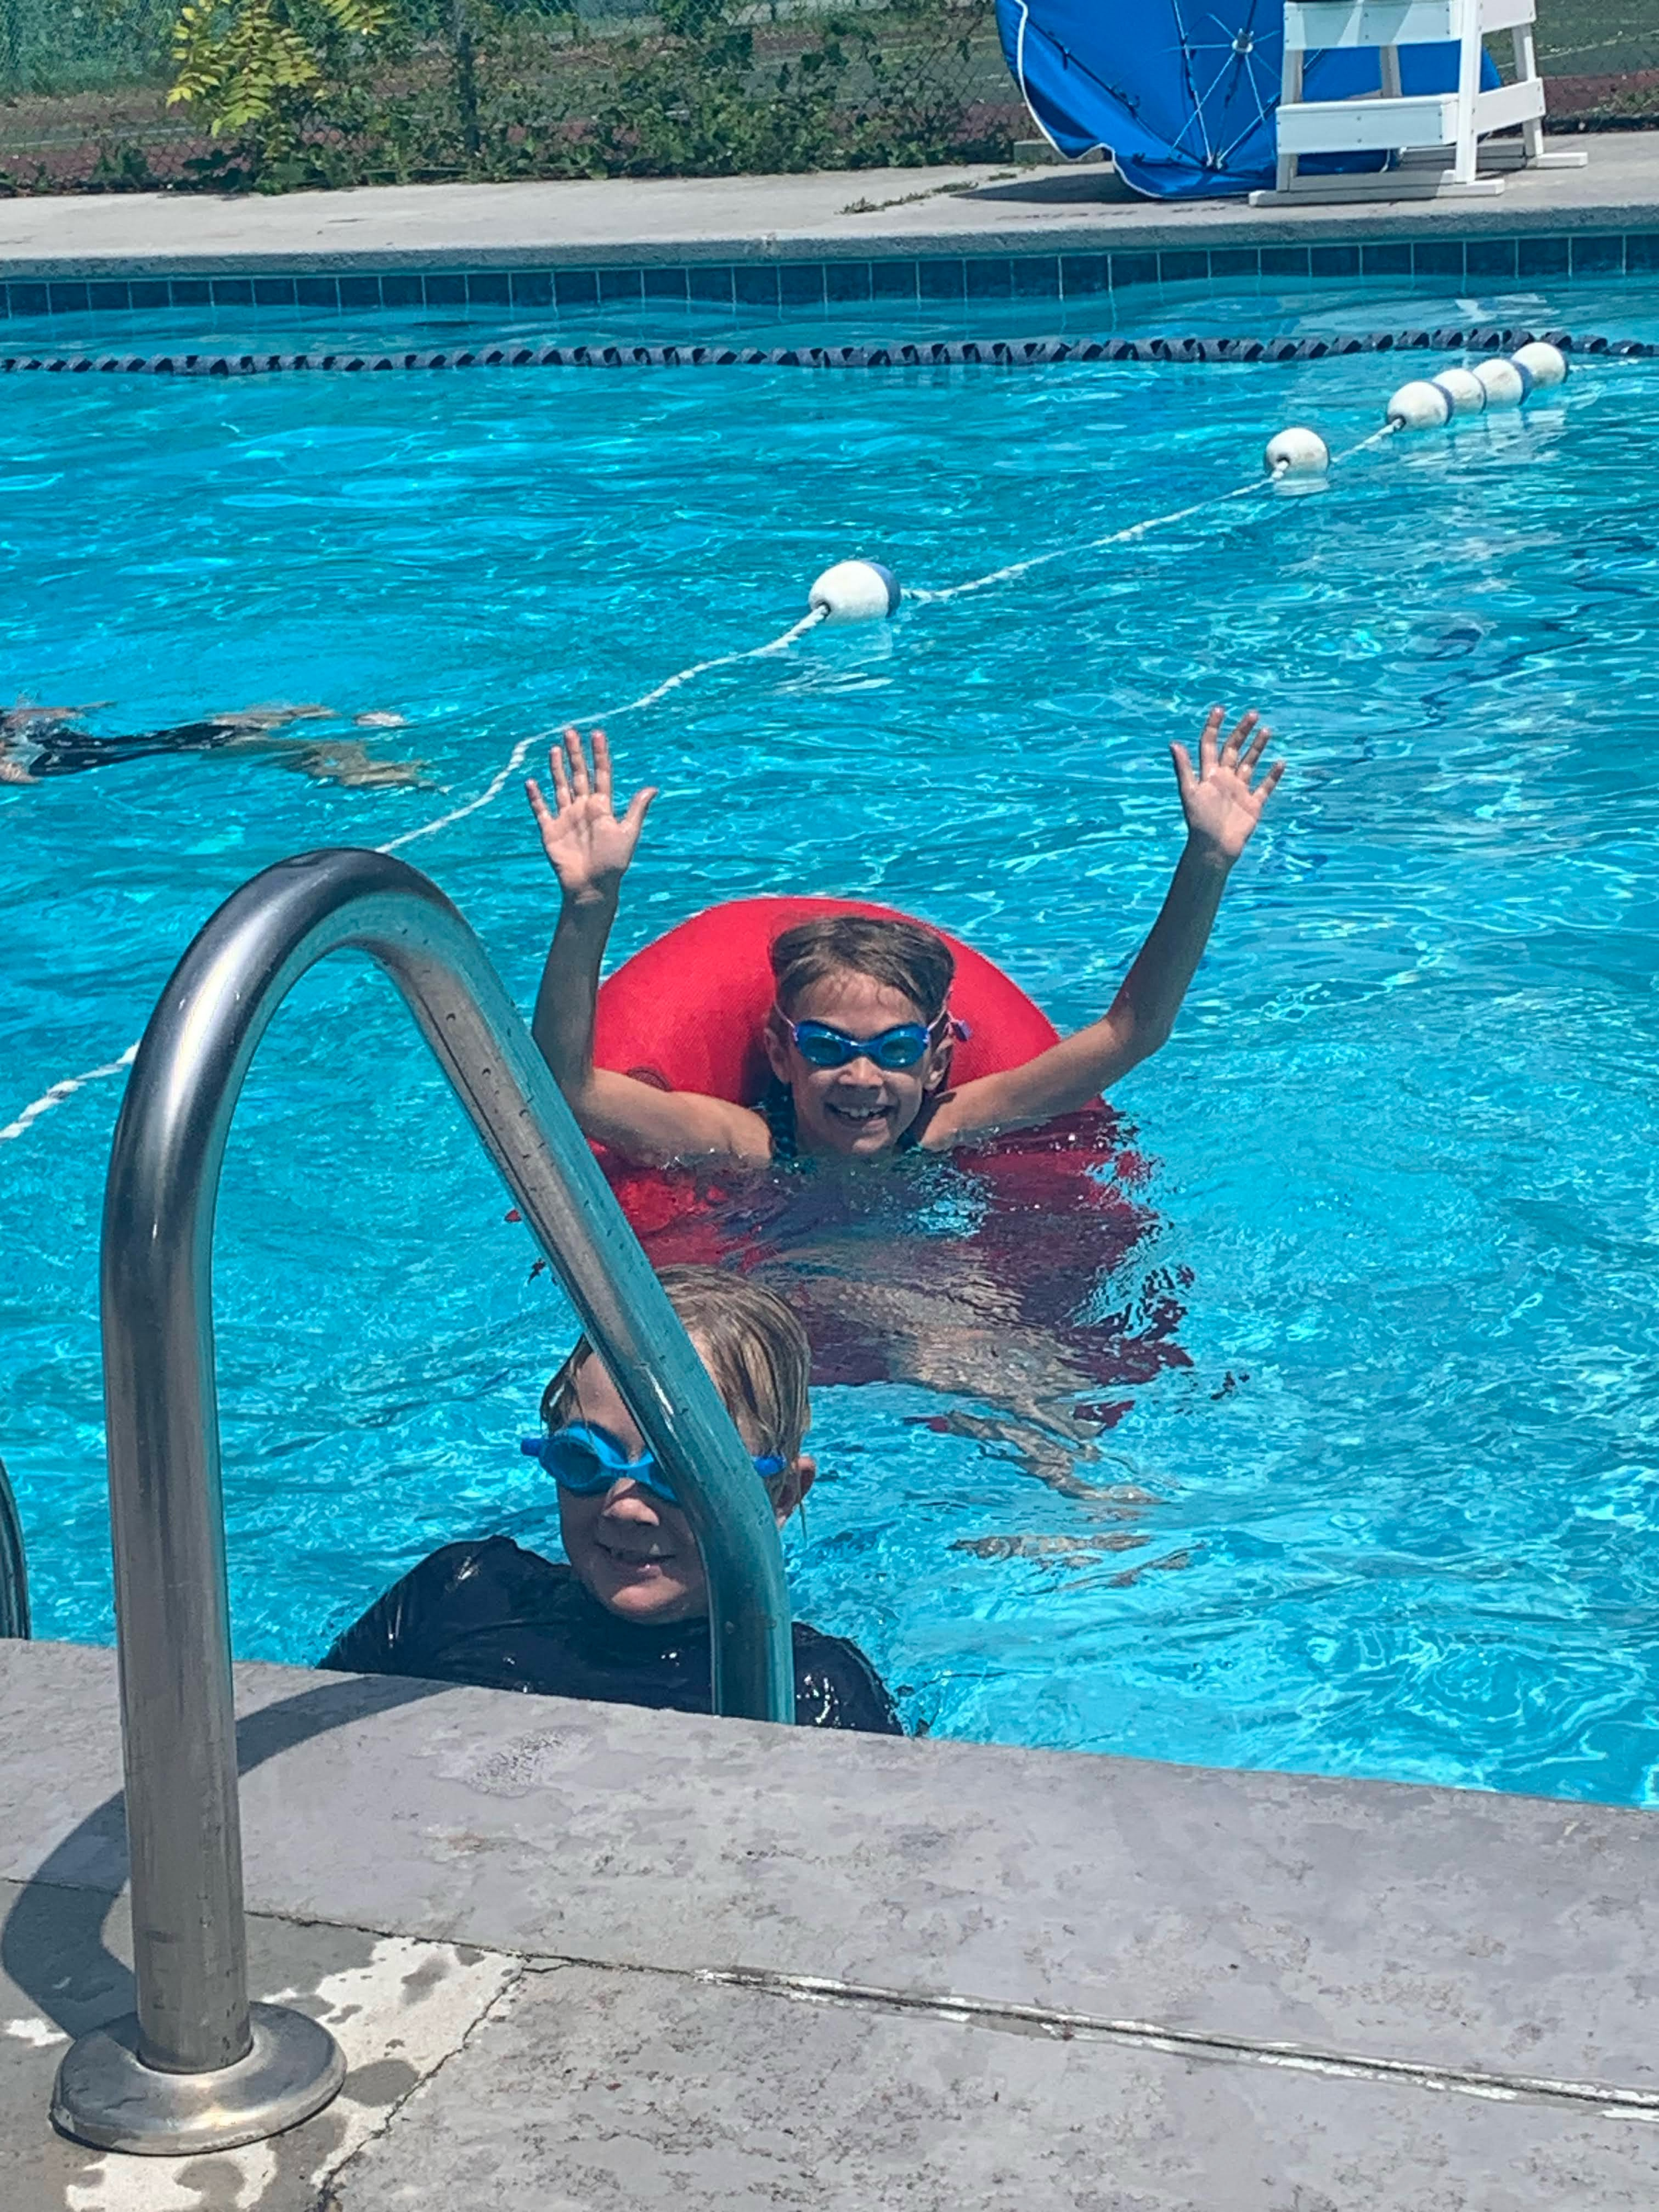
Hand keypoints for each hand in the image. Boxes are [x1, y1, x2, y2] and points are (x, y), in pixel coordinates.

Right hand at [526, 728, 656, 906]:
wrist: (592, 887)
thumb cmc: (613, 863)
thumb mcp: (628, 834)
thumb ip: (636, 810)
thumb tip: (653, 788)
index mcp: (603, 807)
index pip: (601, 774)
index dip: (599, 754)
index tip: (597, 734)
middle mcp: (584, 808)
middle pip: (579, 775)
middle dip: (575, 754)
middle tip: (570, 732)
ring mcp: (566, 818)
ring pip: (560, 787)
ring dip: (557, 769)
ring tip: (554, 749)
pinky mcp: (550, 831)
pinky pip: (541, 810)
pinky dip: (535, 797)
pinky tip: (531, 782)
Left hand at [1170, 706, 1283, 866]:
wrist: (1214, 847)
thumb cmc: (1199, 821)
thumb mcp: (1189, 792)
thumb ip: (1183, 768)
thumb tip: (1173, 743)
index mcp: (1208, 774)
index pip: (1210, 745)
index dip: (1214, 727)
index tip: (1220, 710)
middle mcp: (1224, 779)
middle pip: (1233, 749)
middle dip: (1242, 731)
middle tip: (1252, 714)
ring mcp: (1239, 791)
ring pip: (1250, 763)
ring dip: (1257, 747)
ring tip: (1266, 731)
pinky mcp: (1253, 804)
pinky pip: (1265, 787)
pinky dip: (1273, 776)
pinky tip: (1280, 763)